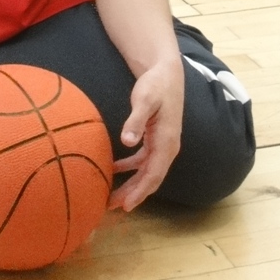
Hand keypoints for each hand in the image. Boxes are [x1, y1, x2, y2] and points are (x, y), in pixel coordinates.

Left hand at [108, 59, 183, 211]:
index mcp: (167, 141)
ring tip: (113, 196)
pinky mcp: (155, 139)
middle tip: (112, 207)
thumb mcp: (145, 99)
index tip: (126, 205)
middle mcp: (167, 147)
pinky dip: (130, 167)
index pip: (154, 174)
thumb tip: (127, 141)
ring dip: (132, 184)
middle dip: (134, 194)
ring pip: (147, 171)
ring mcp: (162, 144)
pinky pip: (143, 160)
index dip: (140, 191)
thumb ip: (136, 120)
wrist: (166, 72)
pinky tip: (114, 169)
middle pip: (151, 178)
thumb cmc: (156, 85)